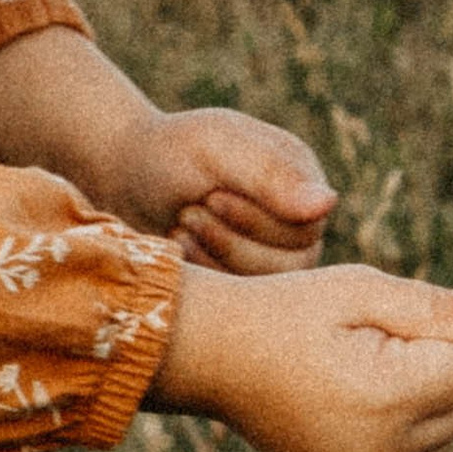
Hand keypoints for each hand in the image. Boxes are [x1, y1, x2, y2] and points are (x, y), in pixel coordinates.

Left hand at [109, 106, 337, 273]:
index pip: (307, 225)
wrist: (123, 176)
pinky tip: (179, 248)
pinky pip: (242, 304)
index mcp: (301, 178)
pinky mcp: (245, 280)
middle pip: (294, 263)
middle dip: (232, 240)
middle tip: (190, 213)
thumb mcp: (214, 147)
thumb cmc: (170, 153)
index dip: (256, 221)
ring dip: (218, 258)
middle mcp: (297, 220)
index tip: (210, 196)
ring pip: (269, 288)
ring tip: (183, 227)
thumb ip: (269, 173)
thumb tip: (329, 203)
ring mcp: (275, 254)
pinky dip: (207, 276)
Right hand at [151, 263, 452, 451]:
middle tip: (361, 345)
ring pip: (451, 431)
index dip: (439, 331)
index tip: (378, 323)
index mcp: (387, 398)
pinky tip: (355, 402)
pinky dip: (405, 427)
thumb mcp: (361, 291)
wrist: (211, 357)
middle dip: (436, 365)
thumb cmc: (286, 311)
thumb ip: (442, 308)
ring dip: (425, 397)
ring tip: (355, 372)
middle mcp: (384, 451)